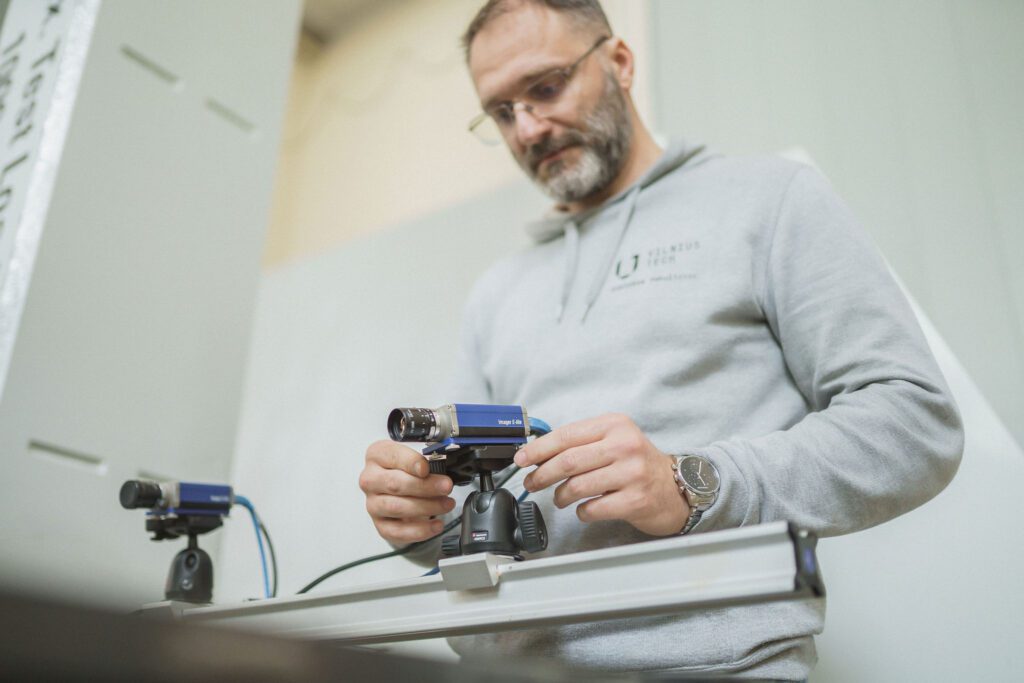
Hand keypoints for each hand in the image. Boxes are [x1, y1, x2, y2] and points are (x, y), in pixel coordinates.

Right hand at [359, 440, 455, 543]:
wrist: (399, 489)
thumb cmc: (407, 470)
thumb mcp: (414, 457)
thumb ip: (425, 460)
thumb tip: (440, 470)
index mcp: (377, 455)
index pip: (392, 456)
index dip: (411, 462)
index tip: (427, 469)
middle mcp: (370, 479)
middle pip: (395, 484)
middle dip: (425, 486)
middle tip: (446, 486)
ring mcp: (373, 504)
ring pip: (396, 508)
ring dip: (426, 507)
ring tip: (446, 504)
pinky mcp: (380, 524)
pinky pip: (397, 531)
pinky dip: (420, 530)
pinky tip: (436, 525)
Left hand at [513, 413, 688, 535]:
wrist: (676, 488)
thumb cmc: (637, 463)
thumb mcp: (614, 439)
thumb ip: (581, 442)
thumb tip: (537, 452)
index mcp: (615, 425)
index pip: (566, 435)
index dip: (538, 449)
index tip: (522, 459)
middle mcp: (624, 445)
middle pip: (568, 461)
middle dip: (542, 474)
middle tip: (531, 483)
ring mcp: (632, 473)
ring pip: (577, 486)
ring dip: (560, 496)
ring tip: (559, 498)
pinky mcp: (635, 500)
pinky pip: (592, 508)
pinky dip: (581, 512)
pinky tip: (583, 509)